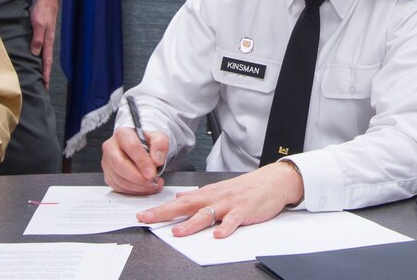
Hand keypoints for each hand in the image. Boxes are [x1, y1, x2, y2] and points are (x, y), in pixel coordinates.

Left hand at [30, 0, 59, 86]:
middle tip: (43, 86)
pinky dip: (39, 57)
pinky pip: (41, 49)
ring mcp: (46, 37)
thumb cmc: (43, 10)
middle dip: (45, 74)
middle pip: (47, 61)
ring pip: (44, 56)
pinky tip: (35, 59)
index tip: (45, 85)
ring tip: (39, 76)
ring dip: (42, 66)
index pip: (47, 61)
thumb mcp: (38, 24)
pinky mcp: (43, 33)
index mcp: (48, 41)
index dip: (45, 73)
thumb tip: (35, 53)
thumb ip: (37, 38)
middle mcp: (48, 41)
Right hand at [102, 127, 167, 194]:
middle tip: (151, 181)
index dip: (142, 162)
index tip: (152, 173)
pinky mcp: (108, 176)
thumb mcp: (158, 138)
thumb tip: (156, 160)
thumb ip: (160, 145)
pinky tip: (145, 188)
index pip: (131, 147)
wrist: (140, 147)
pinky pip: (119, 187)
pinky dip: (134, 191)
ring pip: (119, 179)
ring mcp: (107, 163)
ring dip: (138, 186)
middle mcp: (111, 147)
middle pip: (120, 165)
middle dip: (138, 177)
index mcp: (123, 134)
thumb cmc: (146, 142)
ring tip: (153, 184)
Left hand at [135, 161, 303, 238]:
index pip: (180, 202)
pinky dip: (226, 227)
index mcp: (208, 193)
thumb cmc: (246, 187)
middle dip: (166, 213)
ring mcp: (230, 204)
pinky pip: (234, 220)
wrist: (273, 181)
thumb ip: (199, 194)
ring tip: (178, 231)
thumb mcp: (219, 188)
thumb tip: (179, 196)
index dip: (161, 209)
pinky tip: (218, 235)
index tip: (143, 215)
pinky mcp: (245, 210)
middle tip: (148, 219)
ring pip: (208, 214)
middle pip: (187, 206)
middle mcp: (216, 197)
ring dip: (192, 223)